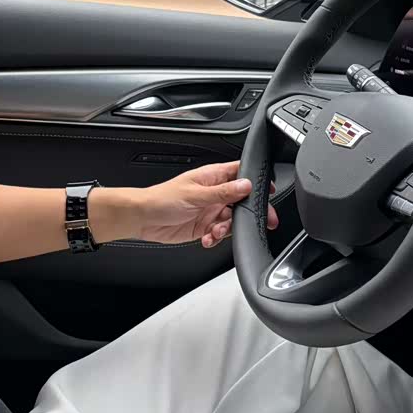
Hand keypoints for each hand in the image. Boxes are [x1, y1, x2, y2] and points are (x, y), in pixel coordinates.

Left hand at [134, 161, 278, 247]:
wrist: (143, 219)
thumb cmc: (161, 199)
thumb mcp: (195, 195)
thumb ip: (223, 193)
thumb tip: (246, 186)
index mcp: (213, 177)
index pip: (241, 173)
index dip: (257, 181)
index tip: (269, 191)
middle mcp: (214, 193)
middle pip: (242, 200)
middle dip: (251, 212)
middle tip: (262, 221)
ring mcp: (210, 210)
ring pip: (232, 219)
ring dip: (228, 228)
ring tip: (216, 231)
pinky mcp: (204, 226)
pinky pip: (220, 233)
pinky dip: (217, 238)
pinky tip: (208, 238)